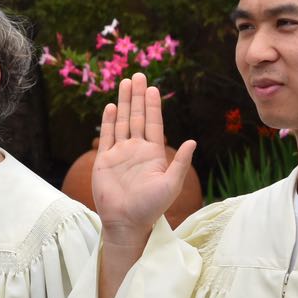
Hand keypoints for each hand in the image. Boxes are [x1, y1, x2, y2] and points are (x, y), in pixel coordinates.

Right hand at [91, 73, 195, 244]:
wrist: (126, 221)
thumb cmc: (151, 207)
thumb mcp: (171, 185)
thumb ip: (180, 163)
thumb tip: (192, 141)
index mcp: (153, 153)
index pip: (154, 123)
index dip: (153, 105)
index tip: (153, 87)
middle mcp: (137, 149)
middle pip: (137, 116)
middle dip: (137, 96)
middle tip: (137, 75)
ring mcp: (120, 153)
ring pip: (122, 121)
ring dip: (124, 103)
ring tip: (125, 83)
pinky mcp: (104, 160)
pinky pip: (107, 136)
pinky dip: (109, 120)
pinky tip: (111, 106)